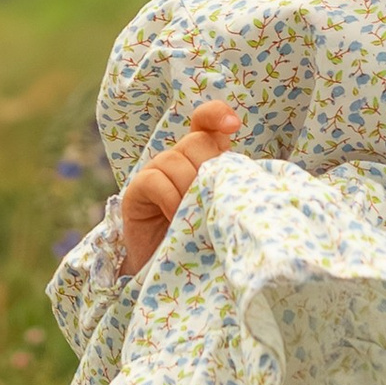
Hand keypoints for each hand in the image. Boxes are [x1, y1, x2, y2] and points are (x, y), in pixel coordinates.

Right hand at [119, 101, 240, 273]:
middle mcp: (179, 158)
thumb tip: (248, 176)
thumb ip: (231, 185)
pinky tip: (176, 219)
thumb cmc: (204, 237)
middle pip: (198, 142)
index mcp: (204, 156)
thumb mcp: (223, 207)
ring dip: (190, 189)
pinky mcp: (137, 189)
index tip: (233, 125)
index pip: (207, 121)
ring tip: (194, 215)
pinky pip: (156, 180)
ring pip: (177, 160)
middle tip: (211, 199)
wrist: (171, 268)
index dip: (216, 115)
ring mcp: (156, 170)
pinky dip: (171, 199)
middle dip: (209, 169)